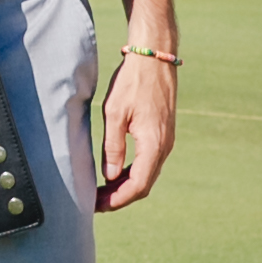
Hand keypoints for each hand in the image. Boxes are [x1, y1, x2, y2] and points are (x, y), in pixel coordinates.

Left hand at [94, 49, 178, 209]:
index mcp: (154, 143)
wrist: (154, 56)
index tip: (97, 205)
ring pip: (147, 174)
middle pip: (144, 184)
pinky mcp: (163, 134)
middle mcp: (164, 146)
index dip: (118, 200)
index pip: (138, 185)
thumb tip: (109, 176)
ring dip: (126, 185)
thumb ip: (112, 146)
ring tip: (101, 190)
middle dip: (120, 197)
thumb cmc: (132, 81)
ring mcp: (166, 140)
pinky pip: (149, 162)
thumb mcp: (115, 113)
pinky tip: (115, 172)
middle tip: (95, 202)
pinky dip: (132, 172)